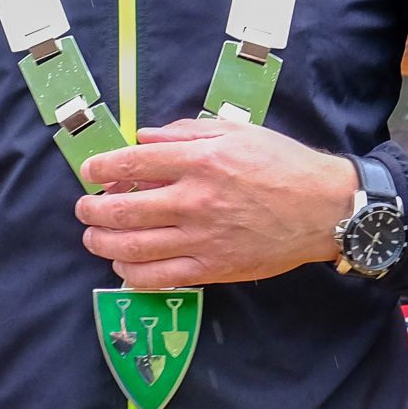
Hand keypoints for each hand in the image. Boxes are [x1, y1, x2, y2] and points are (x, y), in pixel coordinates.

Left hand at [75, 119, 358, 288]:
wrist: (323, 208)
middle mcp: (195, 201)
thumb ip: (185, 133)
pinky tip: (123, 264)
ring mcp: (202, 239)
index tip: (89, 171)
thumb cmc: (282, 164)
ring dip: (102, 242)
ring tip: (94, 236)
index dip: (101, 168)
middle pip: (123, 210)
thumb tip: (142, 138)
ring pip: (132, 248)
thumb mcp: (236, 132)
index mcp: (201, 161)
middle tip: (84, 207)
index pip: (132, 164)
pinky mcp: (212, 269)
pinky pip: (158, 277)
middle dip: (92, 209)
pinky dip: (130, 273)